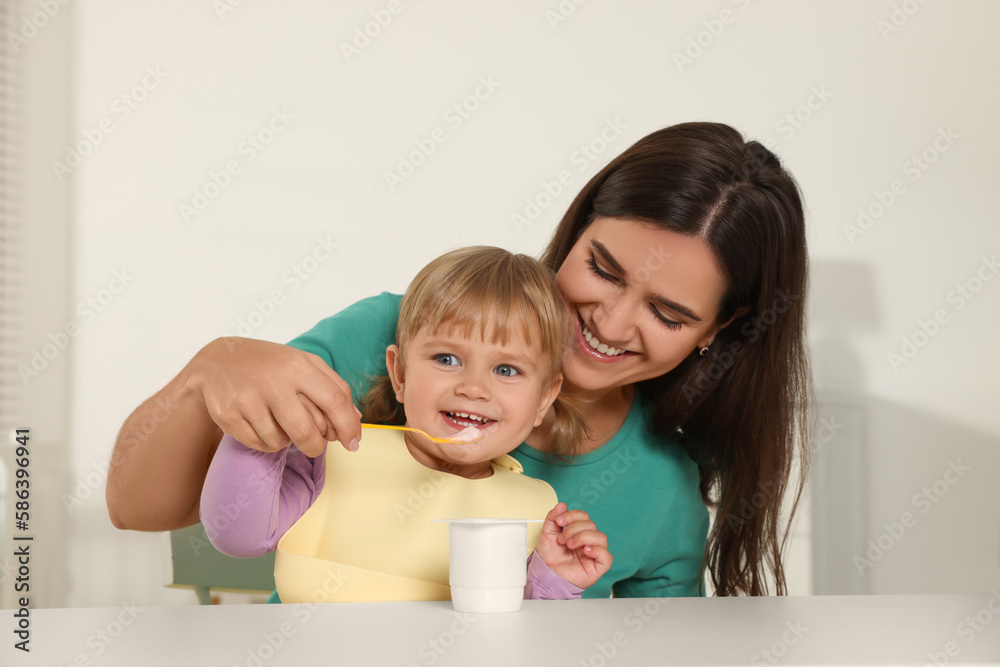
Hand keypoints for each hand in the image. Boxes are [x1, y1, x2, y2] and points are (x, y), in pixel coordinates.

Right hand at [191, 337, 361, 456]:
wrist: (217, 359)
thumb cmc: (269, 364)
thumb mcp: (303, 363)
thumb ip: (334, 387)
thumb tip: (356, 420)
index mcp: (298, 365)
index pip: (335, 400)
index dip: (348, 427)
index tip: (353, 443)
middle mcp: (274, 382)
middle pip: (306, 432)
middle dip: (316, 446)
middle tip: (315, 446)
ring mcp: (248, 399)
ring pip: (280, 442)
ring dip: (287, 442)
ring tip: (280, 423)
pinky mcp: (228, 415)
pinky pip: (258, 444)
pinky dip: (266, 442)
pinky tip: (262, 425)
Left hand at [534, 502, 612, 589]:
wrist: (546, 574)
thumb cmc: (549, 556)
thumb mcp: (547, 533)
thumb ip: (553, 518)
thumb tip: (562, 505)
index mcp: (579, 532)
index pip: (584, 517)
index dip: (572, 515)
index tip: (559, 521)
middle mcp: (588, 541)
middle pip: (591, 525)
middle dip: (574, 529)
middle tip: (562, 539)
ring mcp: (594, 553)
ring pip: (601, 537)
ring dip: (584, 537)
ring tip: (570, 544)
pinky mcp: (598, 567)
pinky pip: (607, 557)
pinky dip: (597, 550)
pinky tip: (585, 550)